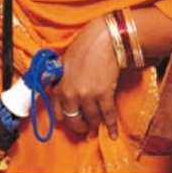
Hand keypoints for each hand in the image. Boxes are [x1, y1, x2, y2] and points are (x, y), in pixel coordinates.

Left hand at [48, 17, 122, 139]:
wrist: (105, 38)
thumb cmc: (85, 46)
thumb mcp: (65, 63)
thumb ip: (62, 80)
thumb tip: (62, 91)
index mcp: (59, 86)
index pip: (58, 113)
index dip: (65, 119)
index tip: (71, 120)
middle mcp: (71, 95)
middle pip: (73, 120)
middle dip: (79, 126)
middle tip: (84, 127)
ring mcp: (88, 96)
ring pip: (91, 119)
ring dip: (95, 123)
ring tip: (98, 123)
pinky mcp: (104, 95)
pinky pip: (107, 116)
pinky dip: (111, 127)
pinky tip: (113, 134)